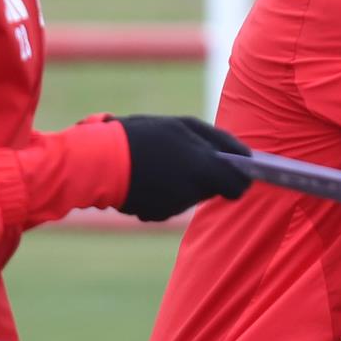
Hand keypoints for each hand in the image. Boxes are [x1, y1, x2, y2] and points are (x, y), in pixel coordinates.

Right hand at [115, 116, 252, 221]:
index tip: (240, 169)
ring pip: (190, 193)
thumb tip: (242, 158)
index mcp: (205, 169)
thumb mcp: (181, 126)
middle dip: (206, 173)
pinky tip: (145, 174)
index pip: (238, 185)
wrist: (98, 162)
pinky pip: (168, 201)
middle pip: (212, 187)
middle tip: (185, 153)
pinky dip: (162, 189)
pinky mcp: (156, 214)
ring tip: (159, 160)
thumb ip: (216, 142)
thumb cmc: (143, 137)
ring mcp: (174, 206)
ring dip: (182, 179)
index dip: (241, 178)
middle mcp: (193, 192)